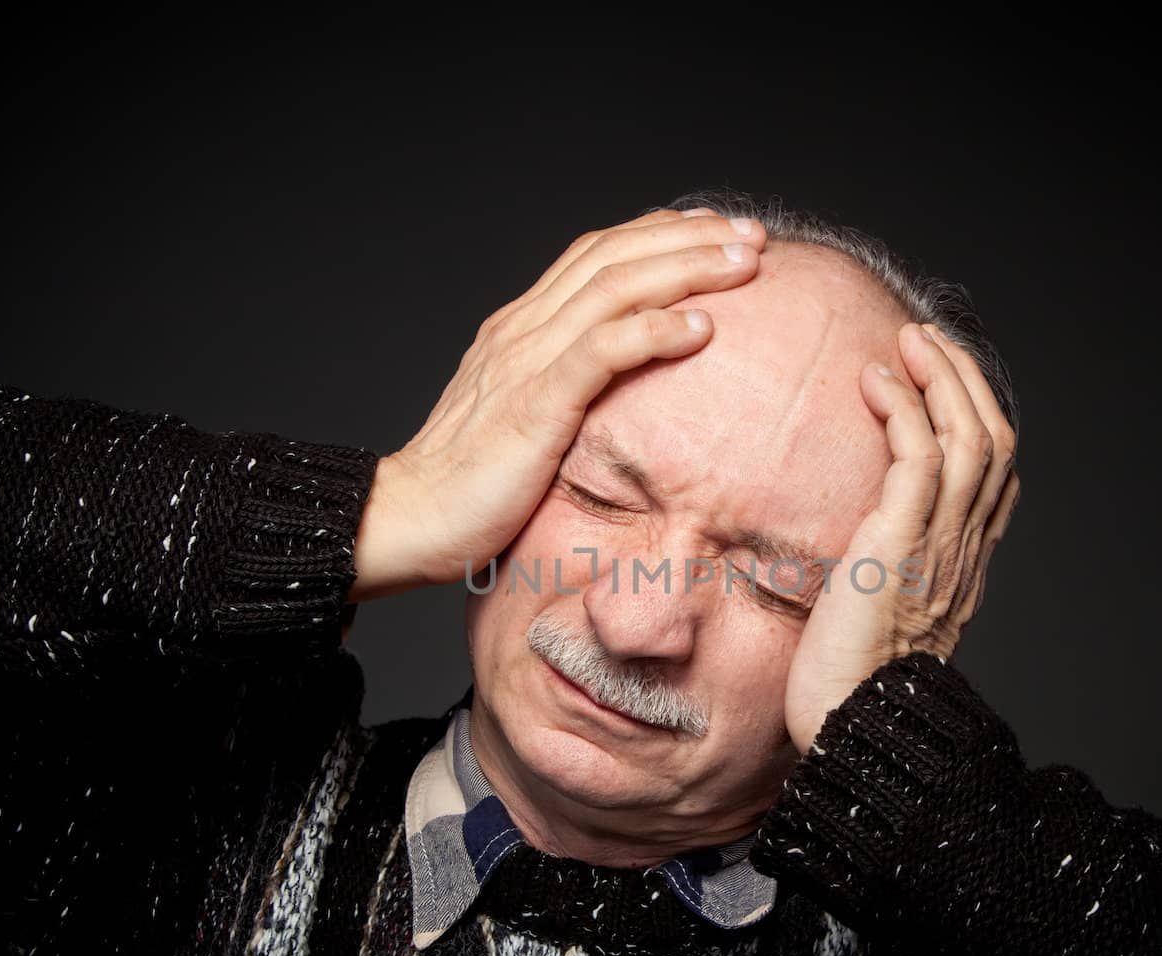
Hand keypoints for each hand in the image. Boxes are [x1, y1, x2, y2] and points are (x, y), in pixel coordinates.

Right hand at [348, 208, 766, 601]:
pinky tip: (702, 328)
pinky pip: (602, 351)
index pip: (596, 255)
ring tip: (744, 264)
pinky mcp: (534, 403)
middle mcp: (523, 329)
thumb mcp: (524, 418)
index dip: (658, 234)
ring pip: (615, 287)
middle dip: (689, 238)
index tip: (714, 230)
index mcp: (520, 328)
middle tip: (752, 234)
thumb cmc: (471, 484)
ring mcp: (526, 361)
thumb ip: (564, 389)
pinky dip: (654, 331)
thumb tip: (619, 390)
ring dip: (686, 269)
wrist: (409, 519)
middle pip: (615, 255)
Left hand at [783, 323, 1020, 754]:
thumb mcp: (874, 614)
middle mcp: (965, 550)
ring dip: (942, 379)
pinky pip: (921, 459)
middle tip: (926, 340)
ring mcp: (941, 545)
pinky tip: (877, 380)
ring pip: (970, 438)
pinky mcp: (902, 544)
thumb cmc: (847, 684)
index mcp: (964, 564)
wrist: (853, 727)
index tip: (943, 379)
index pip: (996, 474)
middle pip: (994, 441)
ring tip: (909, 341)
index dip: (978, 416)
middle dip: (965, 381)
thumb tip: (854, 544)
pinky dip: (904, 409)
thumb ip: (880, 568)